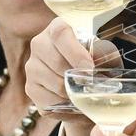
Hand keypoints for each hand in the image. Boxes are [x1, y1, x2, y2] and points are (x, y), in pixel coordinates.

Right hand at [26, 18, 121, 135]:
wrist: (82, 78)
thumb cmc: (94, 60)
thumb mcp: (104, 53)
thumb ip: (104, 55)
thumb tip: (98, 64)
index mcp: (57, 29)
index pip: (60, 34)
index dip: (75, 53)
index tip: (89, 69)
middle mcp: (39, 44)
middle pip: (57, 63)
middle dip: (79, 78)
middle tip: (94, 85)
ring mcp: (32, 67)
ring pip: (56, 85)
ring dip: (75, 93)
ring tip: (86, 92)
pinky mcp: (31, 88)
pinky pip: (50, 102)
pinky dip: (66, 106)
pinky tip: (75, 100)